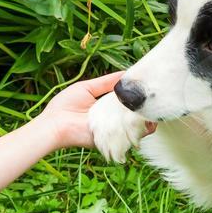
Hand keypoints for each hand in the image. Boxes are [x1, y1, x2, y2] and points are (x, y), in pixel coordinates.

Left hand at [35, 70, 155, 152]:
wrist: (55, 125)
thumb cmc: (65, 106)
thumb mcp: (87, 87)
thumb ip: (105, 82)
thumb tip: (125, 73)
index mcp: (107, 106)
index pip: (127, 100)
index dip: (138, 93)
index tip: (149, 83)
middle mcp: (113, 118)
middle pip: (136, 112)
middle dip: (147, 105)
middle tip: (156, 94)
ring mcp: (115, 130)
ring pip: (138, 125)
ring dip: (147, 116)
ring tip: (152, 105)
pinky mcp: (114, 139)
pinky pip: (132, 135)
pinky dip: (141, 127)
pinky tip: (145, 117)